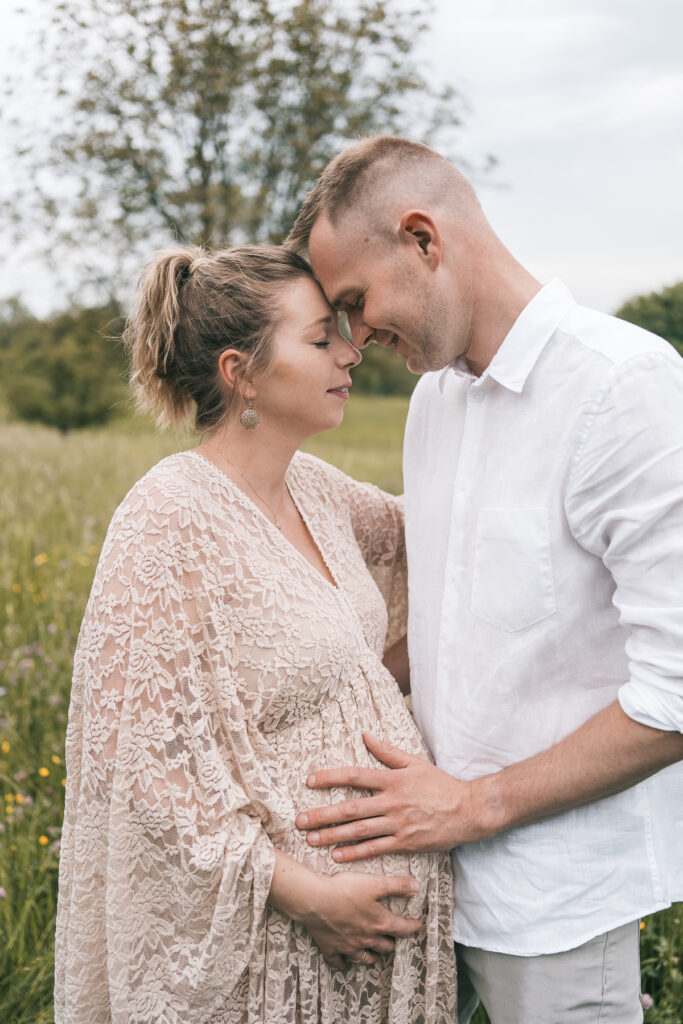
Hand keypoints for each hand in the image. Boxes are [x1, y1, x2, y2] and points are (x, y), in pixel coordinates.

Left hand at [296, 732, 488, 861]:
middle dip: (323, 814)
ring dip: (333, 836)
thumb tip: (365, 735)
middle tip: (300, 820)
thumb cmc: (441, 785)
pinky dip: (355, 853)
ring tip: (311, 840)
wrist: (469, 810)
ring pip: (359, 831)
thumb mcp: (416, 763)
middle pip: (351, 808)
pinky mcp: (406, 843)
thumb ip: (388, 751)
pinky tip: (337, 856)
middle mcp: (392, 802)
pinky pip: (376, 849)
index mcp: (392, 780)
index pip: (355, 776)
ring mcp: (398, 824)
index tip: (309, 781)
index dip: (331, 778)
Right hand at [302, 870, 422, 968]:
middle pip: (385, 947)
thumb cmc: (345, 890)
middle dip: (392, 943)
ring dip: (373, 956)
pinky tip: (346, 961)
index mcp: (379, 923)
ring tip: (376, 954)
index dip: (412, 927)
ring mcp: (349, 946)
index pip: (402, 929)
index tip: (417, 926)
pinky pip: (340, 962)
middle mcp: (367, 938)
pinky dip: (345, 963)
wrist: (315, 900)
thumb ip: (397, 886)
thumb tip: (416, 887)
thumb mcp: (375, 883)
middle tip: (394, 938)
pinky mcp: (331, 948)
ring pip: (366, 958)